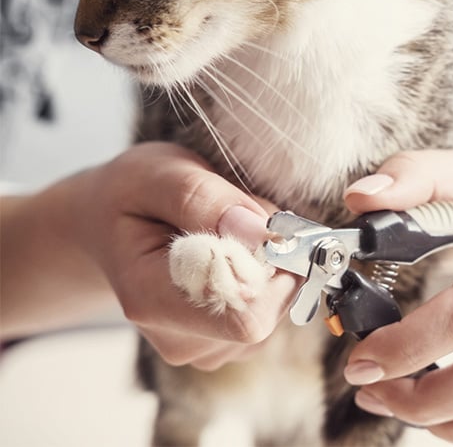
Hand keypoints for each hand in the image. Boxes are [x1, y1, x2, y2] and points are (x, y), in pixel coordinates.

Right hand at [76, 143, 298, 369]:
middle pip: (266, 313)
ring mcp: (203, 349)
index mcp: (150, 300)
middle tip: (241, 217)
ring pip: (275, 309)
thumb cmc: (132, 196)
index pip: (242, 316)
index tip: (261, 221)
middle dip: (273, 259)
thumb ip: (204, 199)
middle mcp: (177, 338)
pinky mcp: (225, 344)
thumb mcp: (156, 174)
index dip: (271, 269)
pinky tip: (233, 255)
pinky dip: (268, 277)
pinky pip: (273, 310)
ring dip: (270, 264)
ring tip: (227, 234)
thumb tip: (261, 233)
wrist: (108, 224)